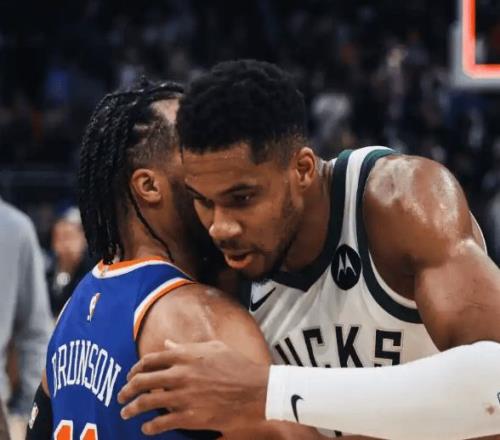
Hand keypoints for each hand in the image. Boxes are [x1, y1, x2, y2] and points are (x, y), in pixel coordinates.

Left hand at [118, 340, 268, 434]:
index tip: (131, 374)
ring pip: (147, 403)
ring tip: (125, 412)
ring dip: (132, 408)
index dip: (136, 368)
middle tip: (121, 395)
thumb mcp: (213, 348)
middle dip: (127, 389)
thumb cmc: (238, 366)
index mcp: (185, 355)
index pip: (151, 360)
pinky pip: (162, 423)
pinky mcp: (190, 417)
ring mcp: (184, 396)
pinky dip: (150, 426)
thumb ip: (187, 347)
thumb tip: (168, 344)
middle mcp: (180, 374)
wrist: (256, 391)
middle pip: (143, 381)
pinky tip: (147, 428)